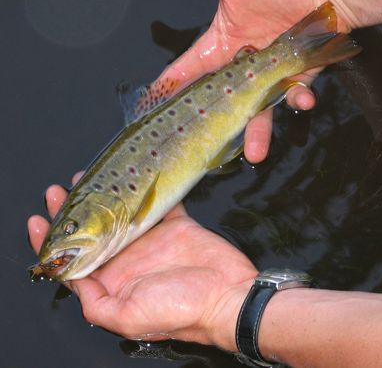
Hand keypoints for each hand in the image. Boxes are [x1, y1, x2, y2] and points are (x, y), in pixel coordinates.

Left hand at [28, 175, 256, 350]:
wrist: (227, 297)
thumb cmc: (180, 311)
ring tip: (86, 179)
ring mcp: (152, 241)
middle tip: (59, 191)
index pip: (74, 261)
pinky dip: (146, 189)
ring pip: (120, 214)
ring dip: (103, 197)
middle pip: (92, 233)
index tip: (40, 219)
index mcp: (113, 282)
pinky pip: (157, 203)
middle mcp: (128, 260)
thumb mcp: (127, 318)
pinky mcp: (176, 225)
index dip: (52, 242)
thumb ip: (95, 303)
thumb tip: (71, 279)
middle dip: (72, 213)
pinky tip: (133, 176)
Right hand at [153, 0, 352, 163]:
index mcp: (221, 46)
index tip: (152, 108)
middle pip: (222, 102)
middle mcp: (242, 67)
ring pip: (259, 110)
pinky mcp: (296, 80)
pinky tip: (302, 99)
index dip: (170, 86)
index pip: (188, 69)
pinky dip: (298, 99)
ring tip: (255, 154)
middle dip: (211, 125)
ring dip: (257, 132)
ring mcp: (269, 78)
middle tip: (200, 147)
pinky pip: (294, 96)